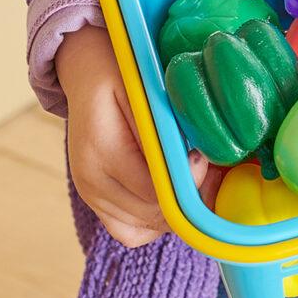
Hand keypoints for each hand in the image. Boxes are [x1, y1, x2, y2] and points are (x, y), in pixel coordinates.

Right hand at [55, 24, 224, 247]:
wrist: (85, 67)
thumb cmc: (119, 68)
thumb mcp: (143, 84)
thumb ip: (163, 125)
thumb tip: (193, 161)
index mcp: (100, 147)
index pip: (153, 189)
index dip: (188, 180)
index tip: (207, 156)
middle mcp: (89, 179)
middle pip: (150, 214)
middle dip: (187, 198)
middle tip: (212, 170)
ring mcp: (89, 193)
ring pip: (142, 228)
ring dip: (174, 211)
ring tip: (196, 178)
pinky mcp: (95, 198)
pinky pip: (128, 230)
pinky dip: (154, 219)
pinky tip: (172, 192)